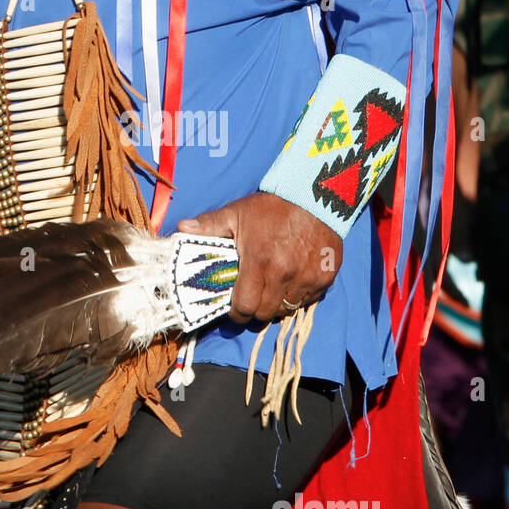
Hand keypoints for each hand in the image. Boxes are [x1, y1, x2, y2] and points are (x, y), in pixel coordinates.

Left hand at [178, 191, 341, 323]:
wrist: (313, 195)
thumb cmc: (269, 206)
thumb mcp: (235, 213)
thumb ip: (209, 224)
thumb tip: (182, 228)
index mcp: (259, 262)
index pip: (244, 306)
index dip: (236, 311)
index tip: (234, 306)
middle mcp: (284, 275)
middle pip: (265, 313)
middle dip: (254, 309)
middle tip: (251, 297)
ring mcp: (308, 278)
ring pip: (287, 309)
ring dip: (276, 303)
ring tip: (269, 288)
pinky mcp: (326, 278)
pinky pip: (308, 300)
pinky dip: (297, 296)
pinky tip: (290, 280)